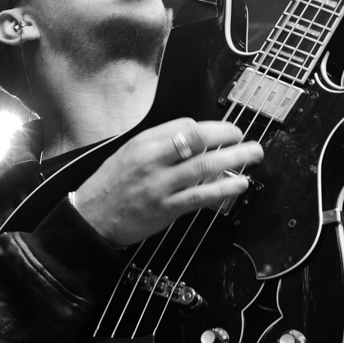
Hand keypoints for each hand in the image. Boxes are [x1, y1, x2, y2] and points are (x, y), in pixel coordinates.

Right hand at [70, 118, 260, 246]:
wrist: (90, 217)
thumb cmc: (111, 184)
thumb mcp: (129, 152)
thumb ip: (160, 143)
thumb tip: (194, 136)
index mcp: (144, 142)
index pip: (186, 126)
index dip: (210, 127)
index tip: (224, 132)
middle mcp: (153, 160)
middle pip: (198, 140)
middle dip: (228, 136)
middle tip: (245, 137)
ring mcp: (160, 185)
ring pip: (204, 167)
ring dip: (234, 159)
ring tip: (253, 155)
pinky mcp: (166, 209)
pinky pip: (200, 196)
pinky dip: (223, 189)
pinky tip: (239, 184)